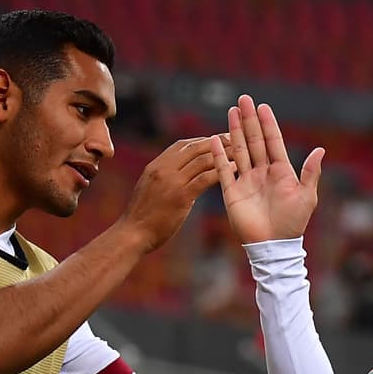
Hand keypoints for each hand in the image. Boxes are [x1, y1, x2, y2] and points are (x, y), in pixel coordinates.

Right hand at [119, 136, 229, 252]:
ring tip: (239, 154)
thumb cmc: (142, 217)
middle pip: (194, 148)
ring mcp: (172, 181)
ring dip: (223, 155)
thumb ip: (162, 178)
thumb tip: (177, 175)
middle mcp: (163, 169)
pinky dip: (220, 172)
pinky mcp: (180, 196)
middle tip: (234, 140)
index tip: (217, 140)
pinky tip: (234, 170)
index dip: (201, 141)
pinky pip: (204, 179)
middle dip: (216, 142)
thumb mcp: (149, 189)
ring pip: (201, 160)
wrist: (133, 233)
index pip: (182, 145)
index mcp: (156, 166)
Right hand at [210, 95, 323, 243]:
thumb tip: (320, 150)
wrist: (273, 245)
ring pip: (239, 150)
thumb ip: (310, 172)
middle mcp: (262, 172)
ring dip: (234, 131)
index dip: (268, 124)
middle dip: (249, 120)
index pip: (273, 141)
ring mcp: (246, 180)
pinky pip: (223, 170)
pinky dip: (219, 155)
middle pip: (254, 140)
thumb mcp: (306, 196)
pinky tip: (214, 140)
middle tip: (244, 99)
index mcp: (280, 171)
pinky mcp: (232, 192)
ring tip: (231, 111)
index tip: (263, 107)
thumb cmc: (293, 223)